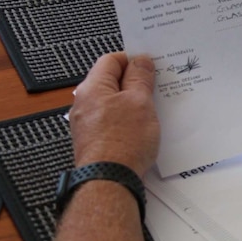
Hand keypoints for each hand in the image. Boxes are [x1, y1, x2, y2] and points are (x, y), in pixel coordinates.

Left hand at [70, 53, 159, 177]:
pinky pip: (113, 121)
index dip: (132, 59)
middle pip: (111, 82)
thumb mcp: (140, 101)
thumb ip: (139, 78)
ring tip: (153, 109)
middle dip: (135, 82)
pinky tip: (142, 128)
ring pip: (113, 103)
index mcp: (92, 88)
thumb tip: (140, 60)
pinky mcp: (95, 141)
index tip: (151, 65)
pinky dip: (128, 120)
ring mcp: (88, 124)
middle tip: (156, 86)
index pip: (111, 60)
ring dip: (133, 103)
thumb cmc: (123, 141)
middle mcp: (85, 104)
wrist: (110, 181)